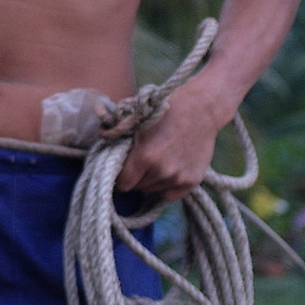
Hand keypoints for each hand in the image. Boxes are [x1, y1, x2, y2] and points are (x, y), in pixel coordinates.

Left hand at [115, 85, 234, 202]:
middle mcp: (161, 171)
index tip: (121, 172)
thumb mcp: (138, 124)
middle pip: (138, 187)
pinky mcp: (192, 181)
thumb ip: (122, 145)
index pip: (123, 183)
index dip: (120, 178)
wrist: (200, 109)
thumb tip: (104, 158)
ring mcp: (178, 178)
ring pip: (153, 191)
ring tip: (156, 164)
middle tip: (140, 164)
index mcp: (145, 157)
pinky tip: (166, 173)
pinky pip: (170, 195)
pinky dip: (165, 187)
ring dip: (151, 181)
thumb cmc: (166, 112)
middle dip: (136, 177)